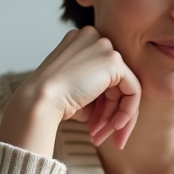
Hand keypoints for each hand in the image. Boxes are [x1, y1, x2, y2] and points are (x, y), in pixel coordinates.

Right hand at [0, 26, 141, 153]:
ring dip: (114, 116)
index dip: (102, 104)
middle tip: (100, 136)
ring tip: (100, 137)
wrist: (40, 101)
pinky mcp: (113, 61)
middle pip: (115, 80)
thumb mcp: (78, 90)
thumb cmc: (53, 101)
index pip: (103, 74)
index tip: (95, 126)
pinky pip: (133, 90)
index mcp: (81, 41)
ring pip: (124, 87)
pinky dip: (127, 111)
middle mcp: (93, 37)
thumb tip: (123, 107)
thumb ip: (99, 91)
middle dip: (109, 112)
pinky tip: (115, 127)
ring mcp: (103, 46)